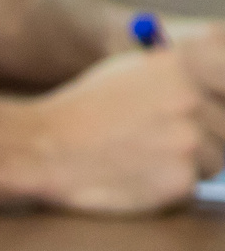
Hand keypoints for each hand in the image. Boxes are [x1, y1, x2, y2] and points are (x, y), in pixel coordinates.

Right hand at [22, 24, 224, 213]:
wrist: (43, 149)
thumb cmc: (86, 110)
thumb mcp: (137, 69)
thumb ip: (188, 70)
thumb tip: (222, 85)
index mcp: (187, 63)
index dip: (221, 101)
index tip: (211, 111)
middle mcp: (193, 99)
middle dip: (209, 135)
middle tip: (165, 139)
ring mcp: (189, 141)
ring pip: (218, 159)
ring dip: (192, 163)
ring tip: (145, 157)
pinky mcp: (180, 181)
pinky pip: (193, 186)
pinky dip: (170, 187)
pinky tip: (137, 175)